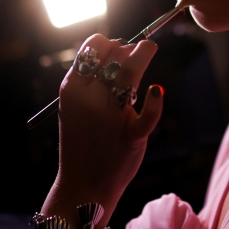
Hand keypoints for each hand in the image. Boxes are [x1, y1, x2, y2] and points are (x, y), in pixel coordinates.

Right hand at [55, 35, 163, 213]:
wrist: (84, 185)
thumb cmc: (83, 139)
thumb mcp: (74, 106)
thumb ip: (90, 80)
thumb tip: (120, 49)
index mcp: (71, 89)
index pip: (93, 47)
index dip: (109, 43)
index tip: (119, 48)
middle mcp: (88, 99)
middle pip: (115, 55)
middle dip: (129, 49)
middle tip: (137, 55)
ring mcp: (109, 118)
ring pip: (130, 71)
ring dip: (143, 54)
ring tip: (149, 50)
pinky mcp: (130, 137)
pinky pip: (147, 115)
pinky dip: (155, 102)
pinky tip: (157, 91)